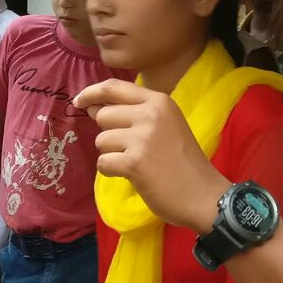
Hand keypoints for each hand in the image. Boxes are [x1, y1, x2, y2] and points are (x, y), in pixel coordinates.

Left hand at [76, 80, 228, 232]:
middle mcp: (150, 114)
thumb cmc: (183, 161)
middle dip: (109, 133)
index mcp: (158, 101)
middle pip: (103, 115)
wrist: (202, 194)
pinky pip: (103, 162)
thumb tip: (92, 106)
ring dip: (112, 154)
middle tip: (130, 149)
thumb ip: (132, 112)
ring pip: (101, 140)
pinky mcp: (134, 163)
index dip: (91, 93)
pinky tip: (132, 175)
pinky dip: (112, 171)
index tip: (79, 101)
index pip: (114, 87)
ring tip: (136, 162)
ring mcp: (142, 138)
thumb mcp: (165, 125)